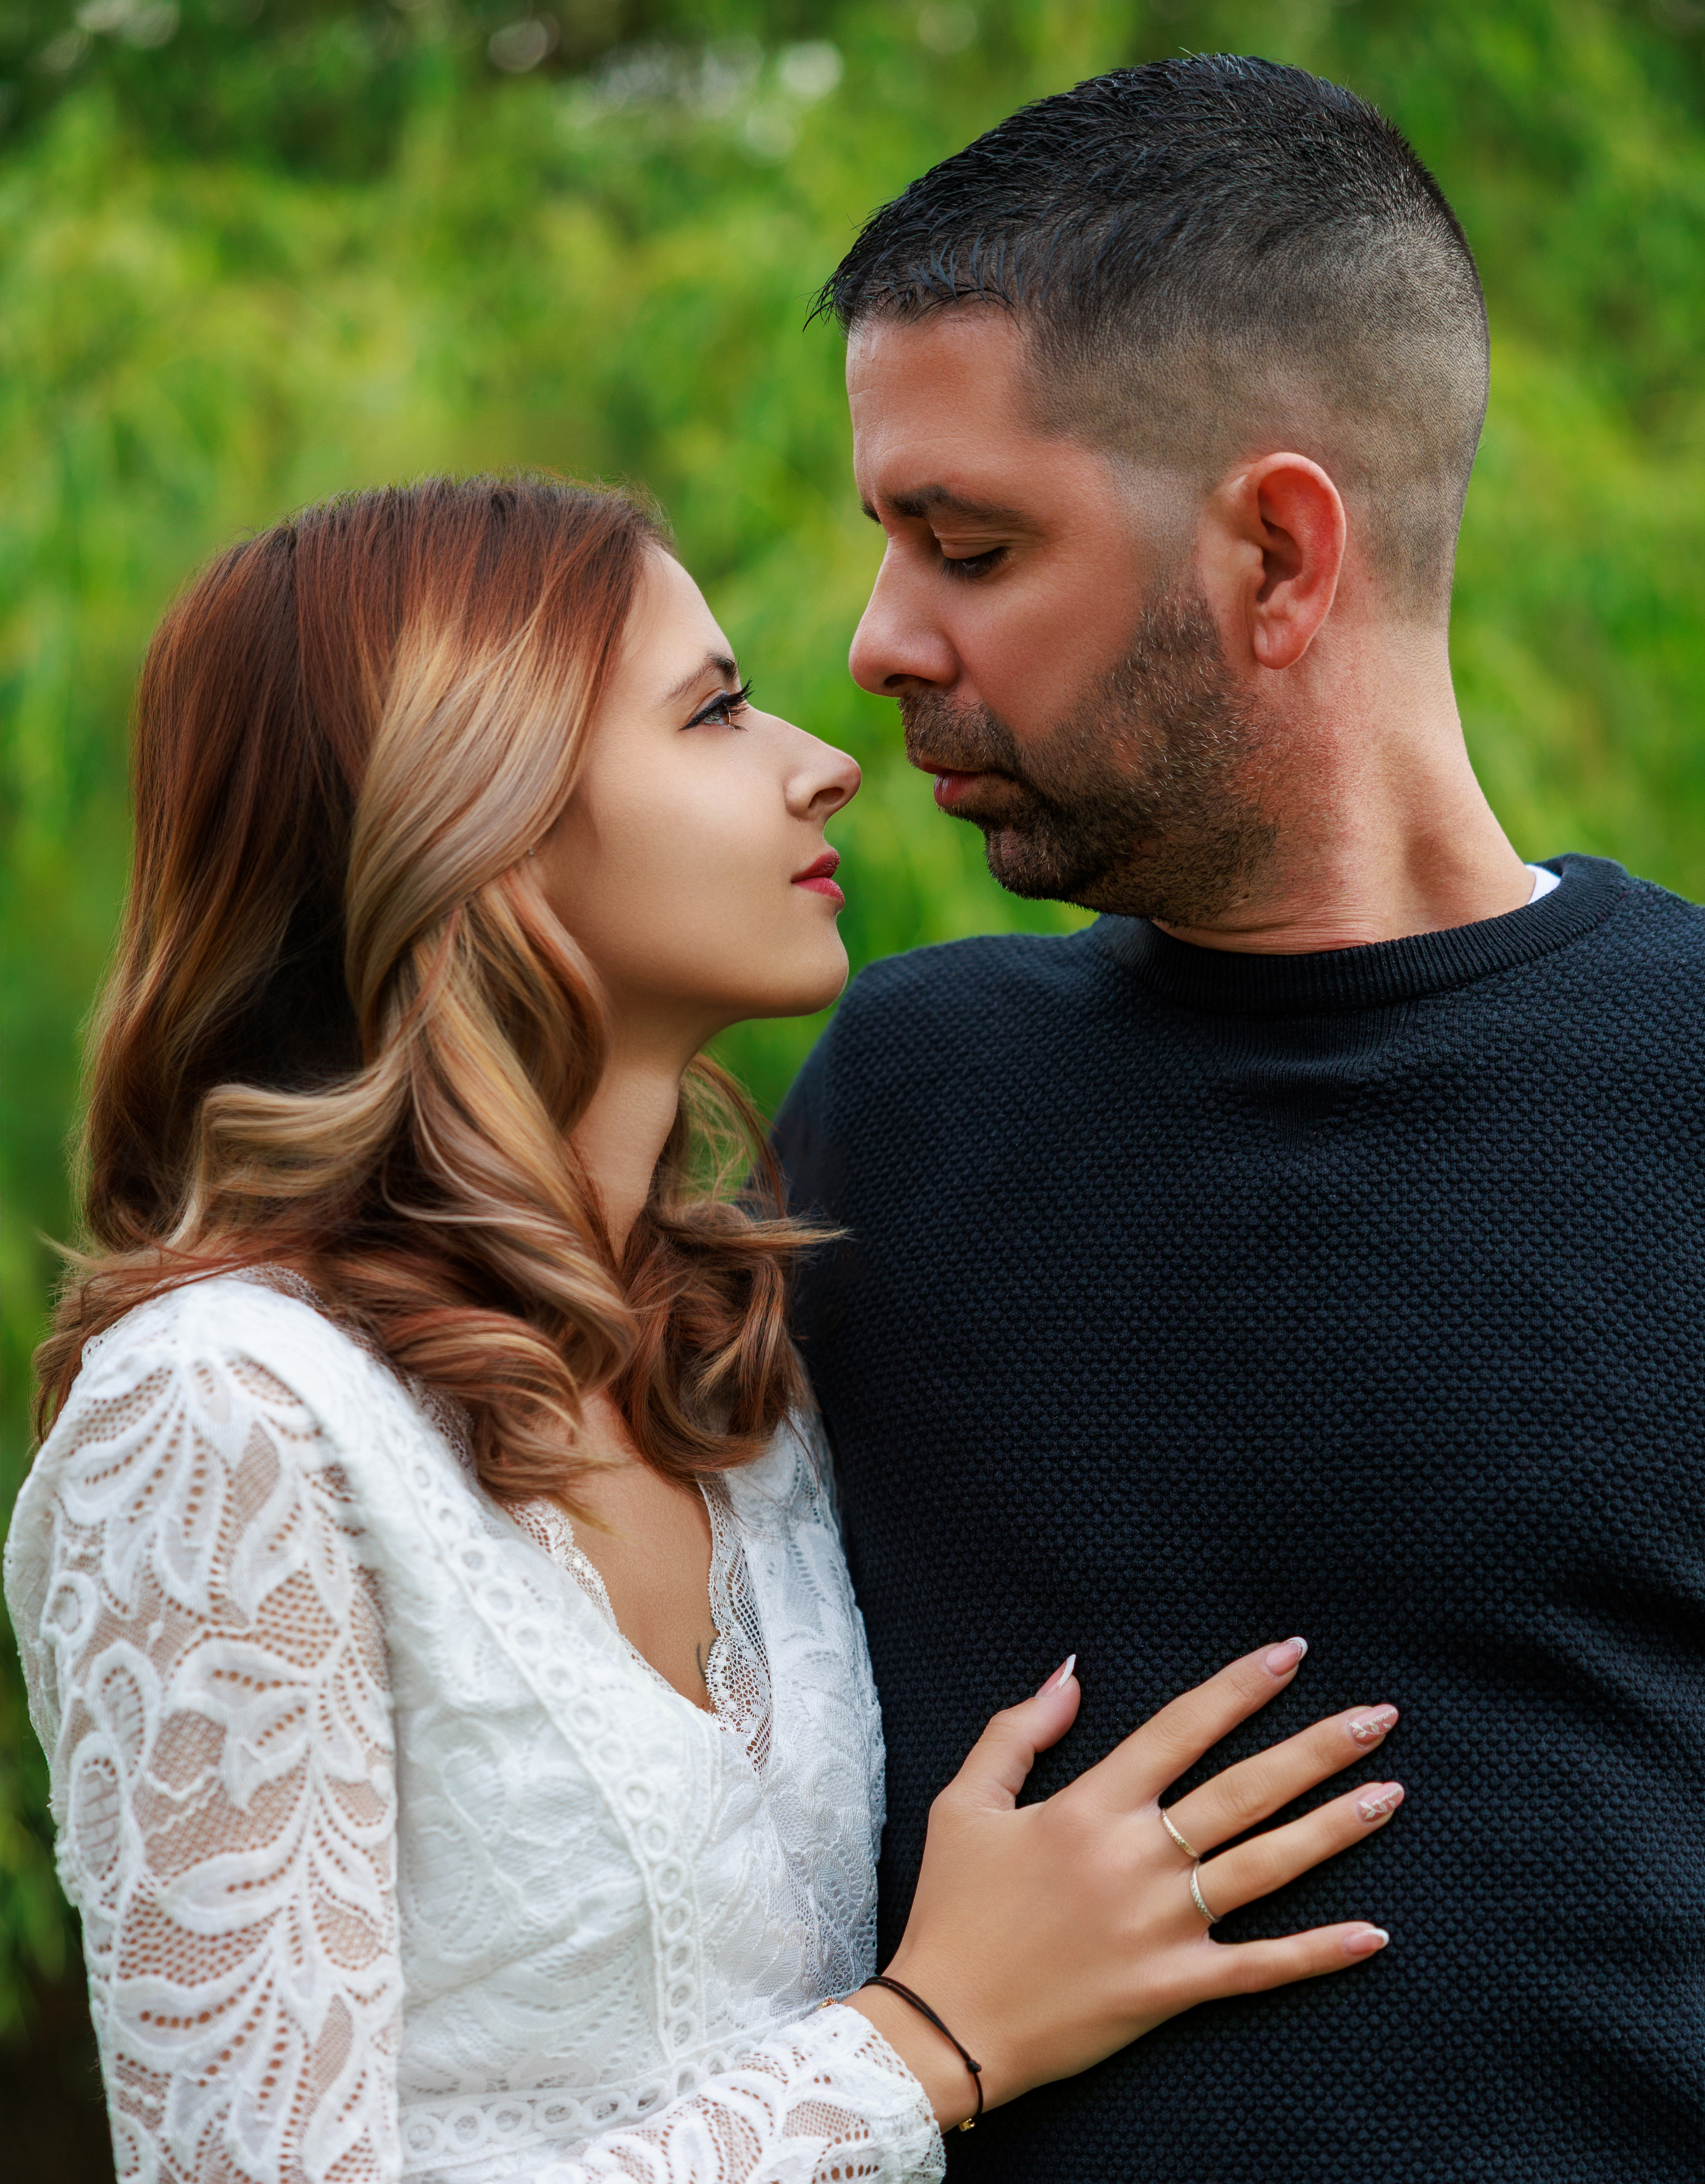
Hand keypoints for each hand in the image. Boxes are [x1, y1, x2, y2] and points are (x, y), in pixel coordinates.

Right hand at [847, 1641, 1400, 2127]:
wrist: (945, 2027)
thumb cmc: (954, 1911)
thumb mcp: (964, 1804)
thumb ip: (1017, 1732)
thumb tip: (1069, 1673)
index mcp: (1089, 1807)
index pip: (1181, 1729)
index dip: (1239, 1688)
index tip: (1290, 1655)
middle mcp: (1136, 1858)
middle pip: (1245, 1790)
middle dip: (1317, 1748)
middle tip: (1379, 1717)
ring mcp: (1160, 1926)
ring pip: (1265, 1866)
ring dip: (1333, 1829)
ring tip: (1389, 1795)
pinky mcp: (1171, 1988)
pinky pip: (1259, 1969)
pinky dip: (1318, 1953)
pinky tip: (1374, 1934)